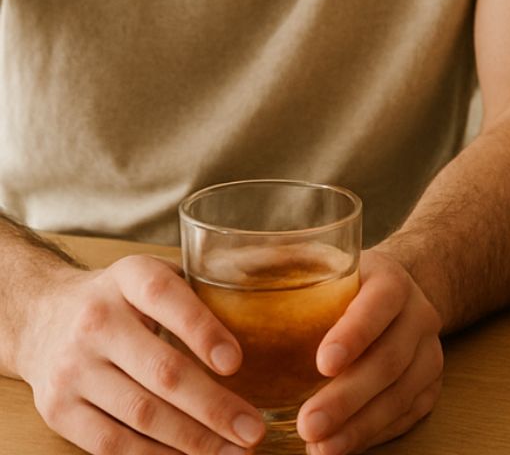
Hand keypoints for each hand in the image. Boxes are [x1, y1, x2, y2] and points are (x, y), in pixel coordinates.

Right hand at [15, 255, 265, 453]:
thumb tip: (267, 316)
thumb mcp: (153, 274)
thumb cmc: (122, 298)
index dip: (203, 331)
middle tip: (253, 429)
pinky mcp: (58, 410)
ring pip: (141, 415)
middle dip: (213, 406)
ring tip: (232, 452)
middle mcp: (97, 321)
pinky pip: (111, 444)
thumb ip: (199, 290)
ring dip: (192, 440)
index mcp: (129, 277)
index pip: (167, 299)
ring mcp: (73, 369)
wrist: (42, 317)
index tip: (236, 362)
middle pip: (161, 371)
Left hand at [296, 248, 442, 453]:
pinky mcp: (429, 385)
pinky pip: (406, 415)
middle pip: (389, 359)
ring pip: (401, 394)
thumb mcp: (327, 260)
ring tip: (319, 448)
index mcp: (391, 280)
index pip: (379, 304)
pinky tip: (341, 446)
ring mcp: (428, 352)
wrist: (399, 295)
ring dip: (360, 426)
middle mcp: (417, 315)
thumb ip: (288, 265)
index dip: (354, 333)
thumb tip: (235, 267)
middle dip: (348, 397)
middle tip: (308, 424)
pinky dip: (374, 435)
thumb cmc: (347, 283)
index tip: (322, 363)